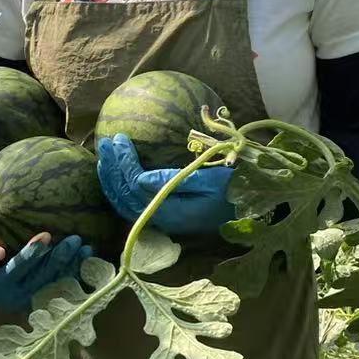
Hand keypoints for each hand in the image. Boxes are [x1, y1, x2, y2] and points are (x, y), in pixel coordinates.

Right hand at [0, 233, 91, 312]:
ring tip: (86, 249)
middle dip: (59, 258)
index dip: (31, 253)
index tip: (46, 236)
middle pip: (40, 277)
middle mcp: (15, 295)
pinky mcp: (37, 294)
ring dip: (70, 266)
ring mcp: (28, 297)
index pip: (16, 268)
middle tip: (75, 241)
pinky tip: (85, 258)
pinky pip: (57, 283)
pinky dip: (71, 271)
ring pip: (52, 281)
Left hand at [97, 133, 235, 234]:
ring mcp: (164, 219)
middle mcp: (163, 219)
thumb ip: (174, 180)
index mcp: (172, 211)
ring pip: (126, 203)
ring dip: (112, 181)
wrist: (255, 204)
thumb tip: (139, 178)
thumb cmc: (237, 186)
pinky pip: (135, 204)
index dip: (123, 163)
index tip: (118, 139)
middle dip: (112, 170)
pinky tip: (118, 174)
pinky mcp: (167, 215)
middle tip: (103, 143)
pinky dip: (122, 189)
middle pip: (125, 196)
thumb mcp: (210, 179)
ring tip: (104, 157)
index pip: (136, 185)